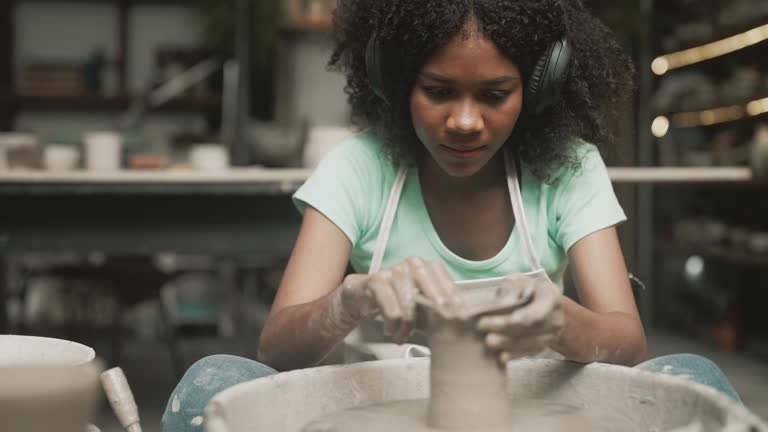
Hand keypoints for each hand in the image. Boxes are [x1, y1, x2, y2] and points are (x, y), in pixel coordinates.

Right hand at [336, 257, 460, 343]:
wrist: (363, 295)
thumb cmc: (397, 300)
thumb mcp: (420, 302)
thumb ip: (438, 306)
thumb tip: (462, 319)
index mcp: (427, 266)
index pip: (447, 284)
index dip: (453, 305)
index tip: (458, 320)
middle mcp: (412, 264)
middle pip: (431, 293)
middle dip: (436, 314)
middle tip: (438, 331)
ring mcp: (394, 270)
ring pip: (410, 304)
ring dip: (407, 326)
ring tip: (403, 336)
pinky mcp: (377, 280)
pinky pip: (392, 310)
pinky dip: (393, 325)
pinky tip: (391, 331)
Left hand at [476, 273, 563, 364]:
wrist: (534, 303)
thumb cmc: (522, 289)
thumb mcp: (516, 281)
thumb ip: (511, 288)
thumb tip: (505, 302)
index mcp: (551, 296)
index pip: (539, 310)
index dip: (524, 317)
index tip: (508, 320)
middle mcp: (555, 317)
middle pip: (532, 327)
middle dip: (507, 329)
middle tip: (484, 327)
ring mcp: (551, 334)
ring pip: (531, 342)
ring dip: (509, 343)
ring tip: (489, 341)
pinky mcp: (542, 346)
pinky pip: (529, 353)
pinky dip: (515, 355)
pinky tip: (501, 356)